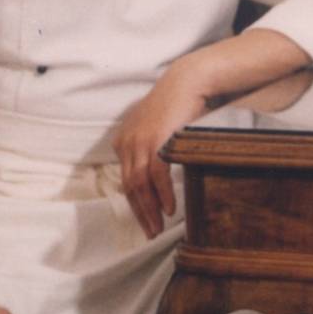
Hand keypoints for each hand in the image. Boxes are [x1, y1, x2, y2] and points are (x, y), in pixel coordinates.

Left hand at [113, 66, 210, 236]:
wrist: (187, 81)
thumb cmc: (177, 104)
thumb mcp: (157, 127)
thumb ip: (151, 146)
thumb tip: (158, 168)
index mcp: (124, 141)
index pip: (127, 181)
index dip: (135, 204)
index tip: (146, 220)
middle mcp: (127, 143)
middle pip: (130, 186)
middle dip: (140, 213)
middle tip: (151, 232)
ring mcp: (140, 142)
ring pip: (140, 185)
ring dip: (150, 209)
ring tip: (158, 227)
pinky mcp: (156, 140)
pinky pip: (157, 175)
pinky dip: (162, 194)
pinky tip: (169, 209)